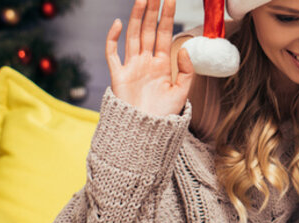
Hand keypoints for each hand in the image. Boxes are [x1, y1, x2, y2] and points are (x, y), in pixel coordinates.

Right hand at [106, 0, 193, 116]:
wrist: (146, 134)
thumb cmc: (164, 116)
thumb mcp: (182, 92)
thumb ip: (186, 70)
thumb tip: (184, 48)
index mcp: (161, 64)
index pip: (163, 34)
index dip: (166, 16)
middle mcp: (145, 62)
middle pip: (147, 30)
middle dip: (151, 11)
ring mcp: (131, 67)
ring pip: (132, 36)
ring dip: (136, 17)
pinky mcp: (118, 76)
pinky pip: (112, 53)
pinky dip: (113, 38)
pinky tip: (118, 23)